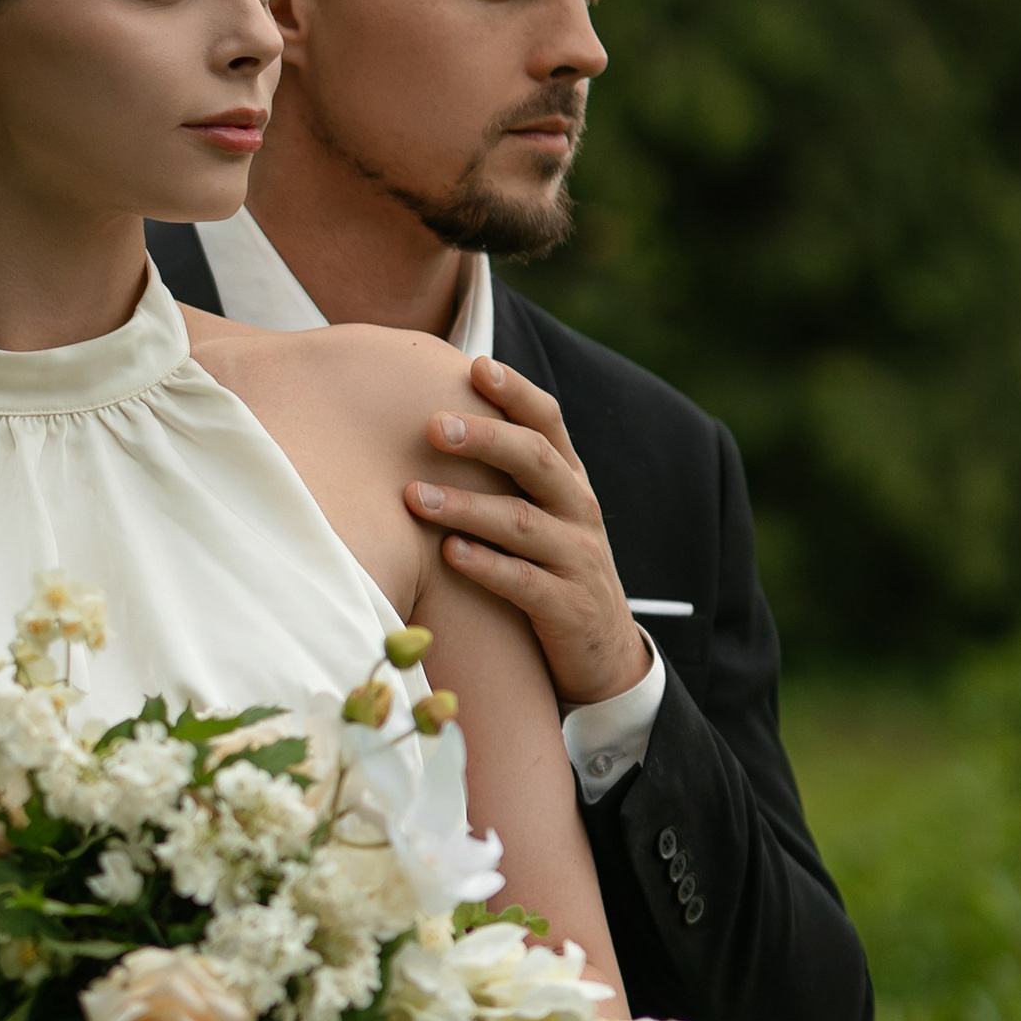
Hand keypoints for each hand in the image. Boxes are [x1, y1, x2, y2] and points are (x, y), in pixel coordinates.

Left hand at [404, 355, 648, 711]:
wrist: (605, 654)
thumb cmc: (552, 571)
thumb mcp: (540, 518)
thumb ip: (503, 478)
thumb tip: (432, 425)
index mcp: (569, 482)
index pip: (549, 423)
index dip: (516, 393)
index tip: (476, 366)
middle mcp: (578, 512)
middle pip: (537, 462)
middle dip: (486, 440)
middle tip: (433, 425)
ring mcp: (577, 560)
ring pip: (522, 523)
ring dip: (466, 507)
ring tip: (414, 496)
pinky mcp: (568, 609)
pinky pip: (524, 582)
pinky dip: (486, 566)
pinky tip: (448, 554)